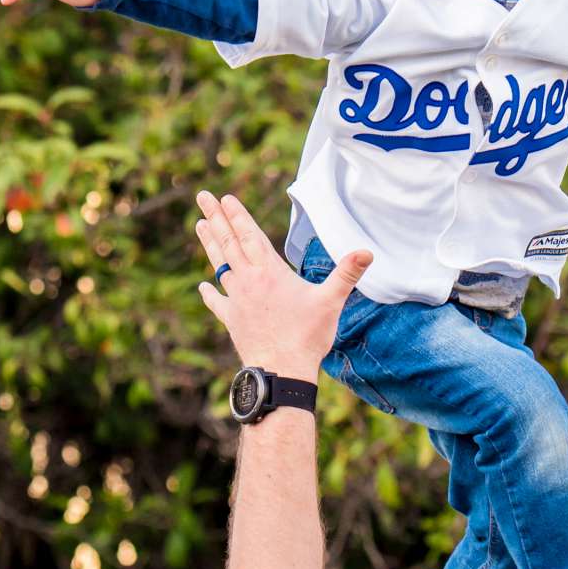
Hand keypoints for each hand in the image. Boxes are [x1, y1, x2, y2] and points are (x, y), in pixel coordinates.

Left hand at [195, 191, 371, 383]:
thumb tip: (367, 252)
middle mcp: (249, 281)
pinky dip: (211, 293)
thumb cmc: (307, 337)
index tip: (224, 198)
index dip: (238, 214)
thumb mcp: (331, 301)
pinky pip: (218, 303)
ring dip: (210, 244)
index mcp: (270, 271)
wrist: (280, 371)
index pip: (250, 235)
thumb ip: (347, 274)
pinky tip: (203, 287)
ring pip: (220, 265)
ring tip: (200, 225)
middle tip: (203, 197)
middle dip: (216, 218)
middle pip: (229, 242)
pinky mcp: (232, 321)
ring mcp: (237, 300)